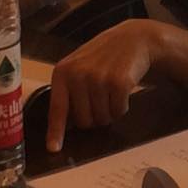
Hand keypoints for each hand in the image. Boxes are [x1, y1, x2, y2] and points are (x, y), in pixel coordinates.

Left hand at [45, 19, 156, 152]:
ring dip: (109, 113)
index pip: (57, 109)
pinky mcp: (119, 83)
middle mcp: (78, 75)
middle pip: (83, 121)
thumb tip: (64, 126)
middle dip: (93, 118)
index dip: (56, 132)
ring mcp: (99, 79)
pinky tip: (123, 92)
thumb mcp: (79, 68)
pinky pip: (118, 112)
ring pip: (102, 118)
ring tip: (111, 93)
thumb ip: (68, 92)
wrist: (133, 39)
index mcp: (63, 72)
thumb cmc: (103, 57)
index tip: (53, 148)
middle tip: (100, 101)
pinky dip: (122, 107)